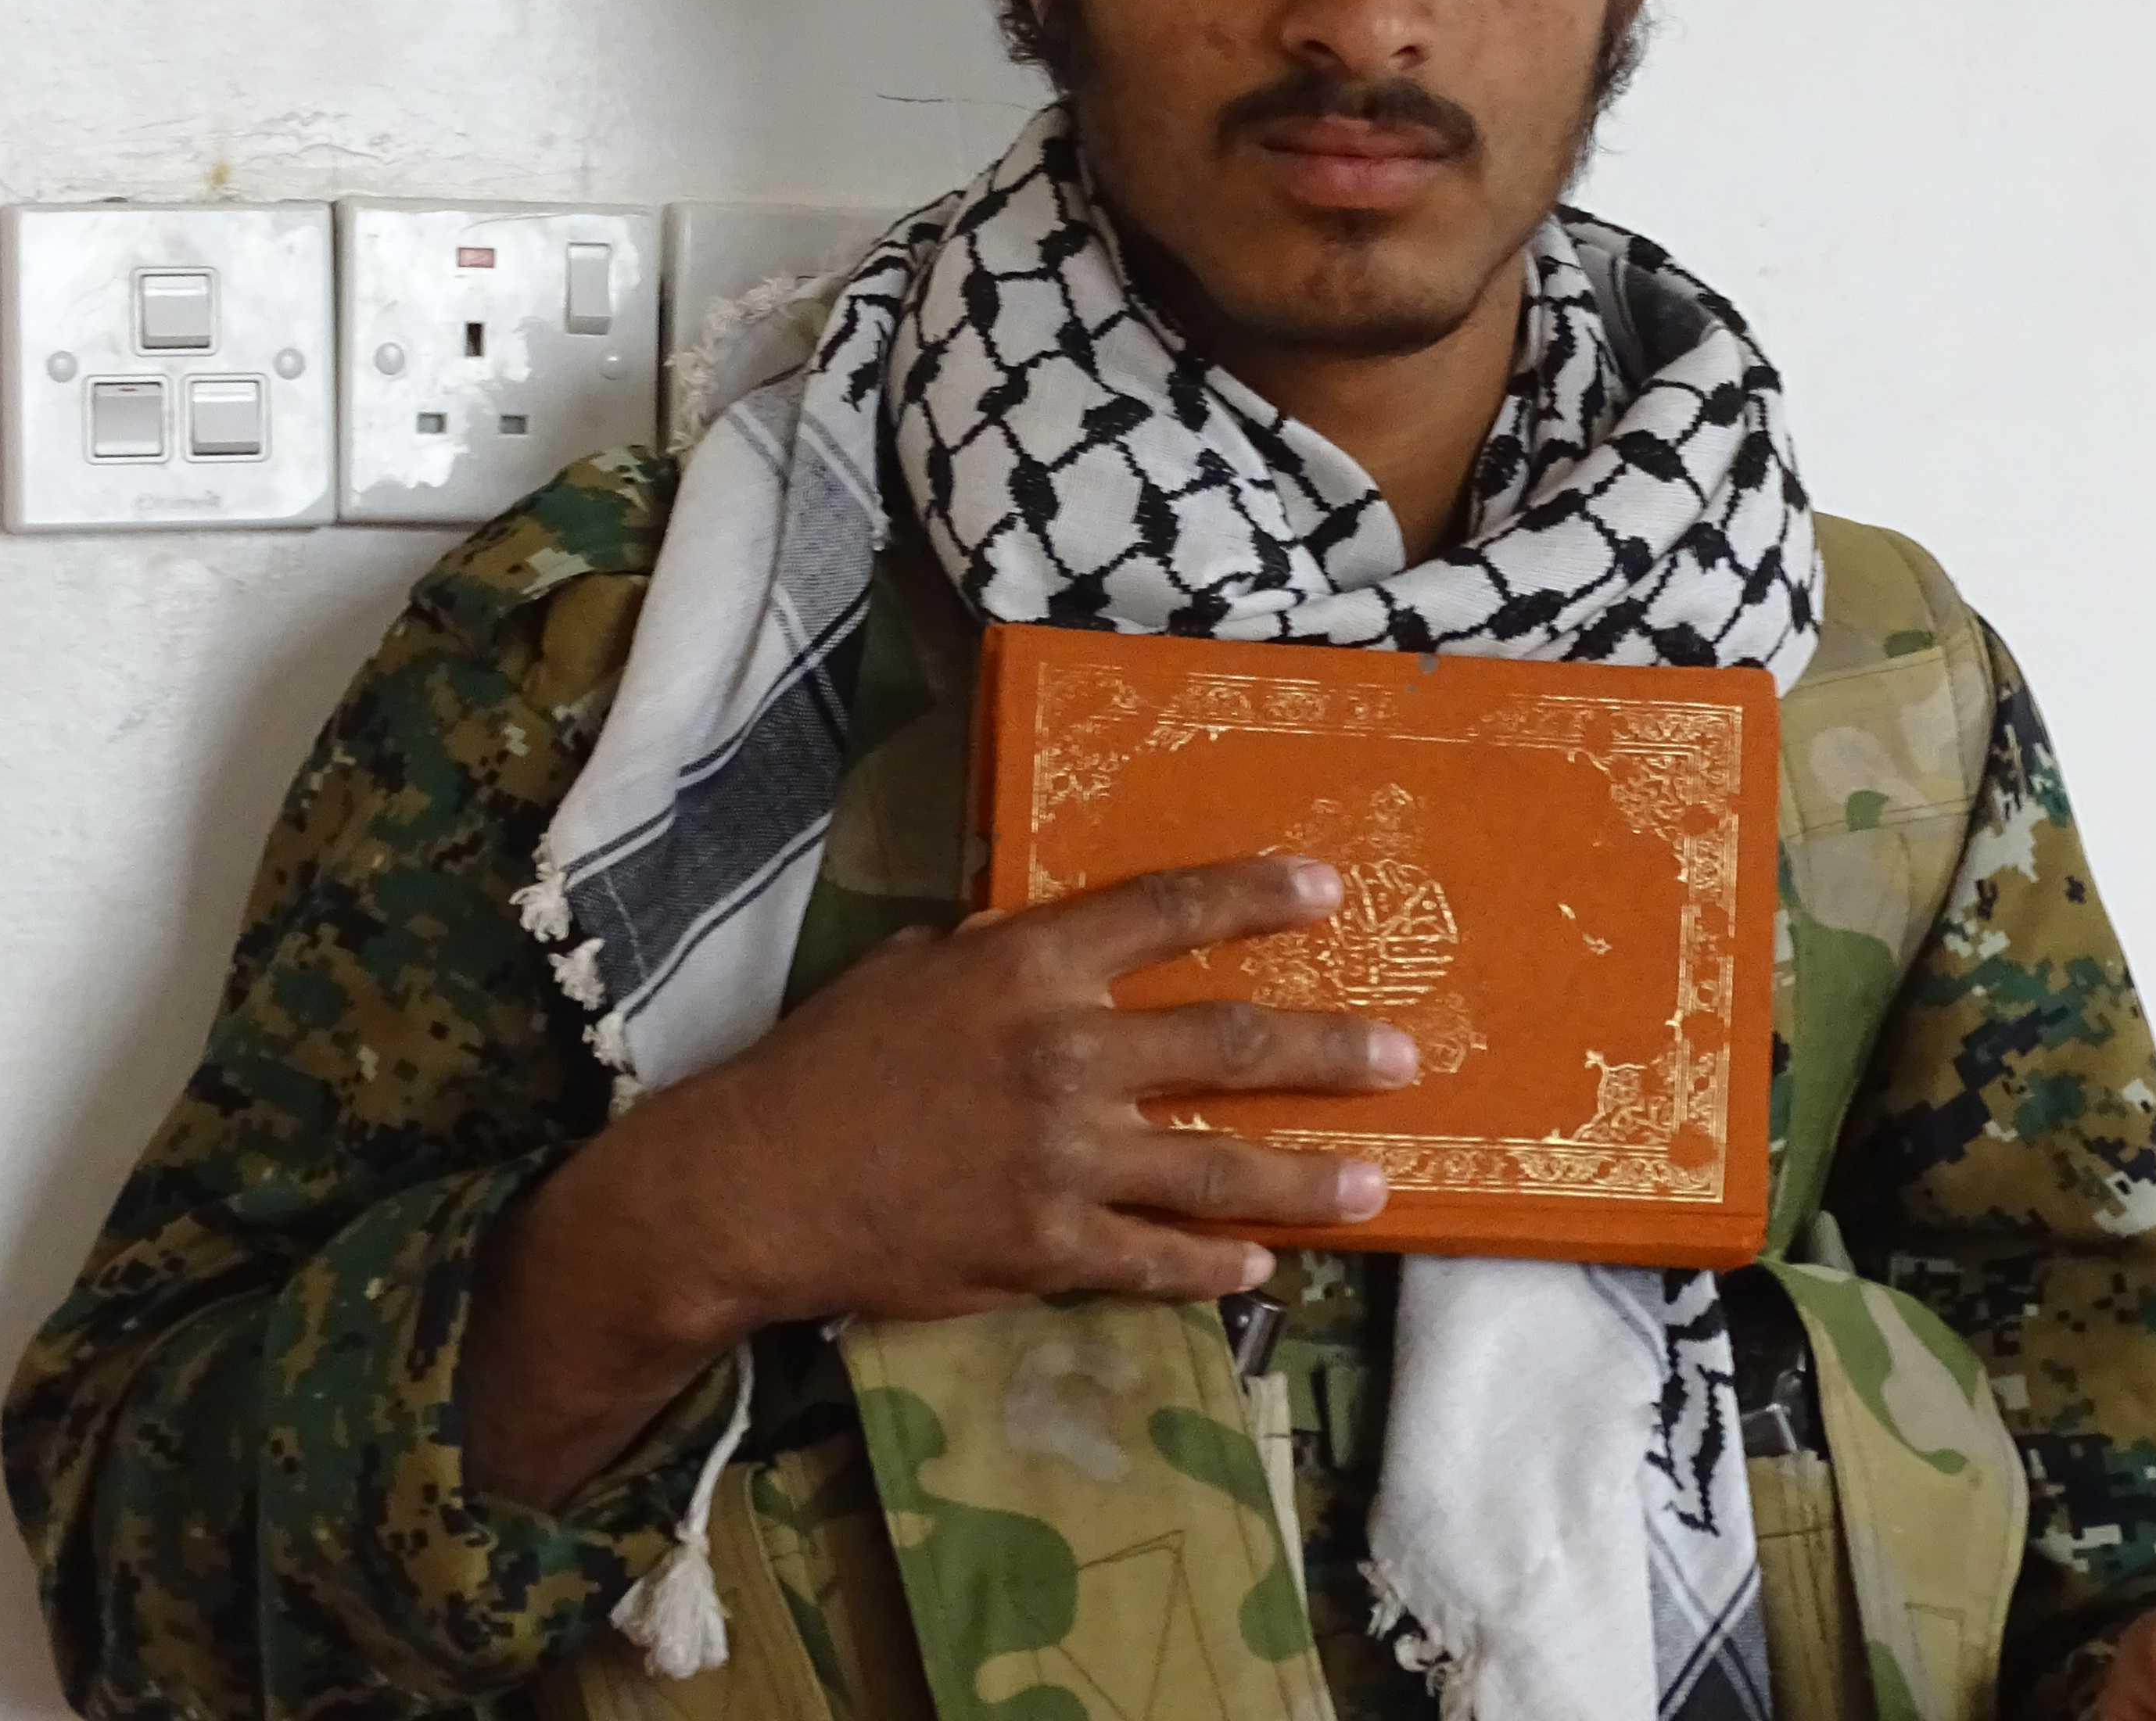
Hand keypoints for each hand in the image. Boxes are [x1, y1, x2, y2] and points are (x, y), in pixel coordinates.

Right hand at [463, 853, 1412, 1504]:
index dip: (1255, 897)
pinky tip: (1260, 1266)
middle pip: (1227, 1045)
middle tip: (1402, 1058)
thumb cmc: (824, 1063)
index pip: (1166, 914)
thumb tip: (1058, 938)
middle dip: (1328, 1052)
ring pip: (1215, 1167)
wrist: (753, 1184)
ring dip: (1305, 1179)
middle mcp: (1062, 1054)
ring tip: (1375, 1186)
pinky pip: (1153, 1259)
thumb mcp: (912, 970)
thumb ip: (999, 956)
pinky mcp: (1043, 1247)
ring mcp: (1059, 1157)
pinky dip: (1213, 1265)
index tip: (1330, 889)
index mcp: (1027, 970)